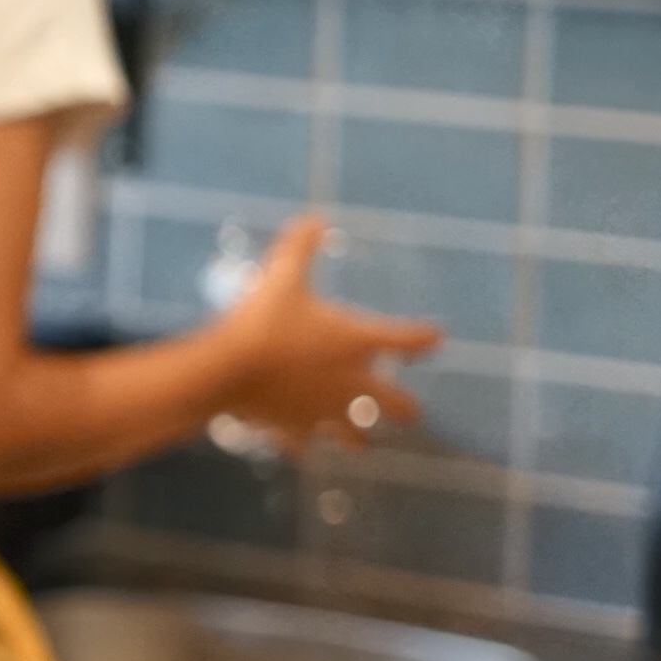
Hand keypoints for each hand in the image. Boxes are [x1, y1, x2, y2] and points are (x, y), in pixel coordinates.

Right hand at [213, 215, 441, 448]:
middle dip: (405, 407)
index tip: (435, 337)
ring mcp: (323, 413)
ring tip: (359, 440)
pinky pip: (303, 444)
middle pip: (396, 404)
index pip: (407, 340)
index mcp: (358, 343)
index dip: (423, 338)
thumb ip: (299, 247)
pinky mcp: (292, 430)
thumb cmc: (262, 320)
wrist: (226, 370)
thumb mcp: (281, 276)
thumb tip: (313, 217)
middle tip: (411, 410)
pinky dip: (302, 442)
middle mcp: (351, 384)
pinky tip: (299, 443)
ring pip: (355, 437)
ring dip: (358, 436)